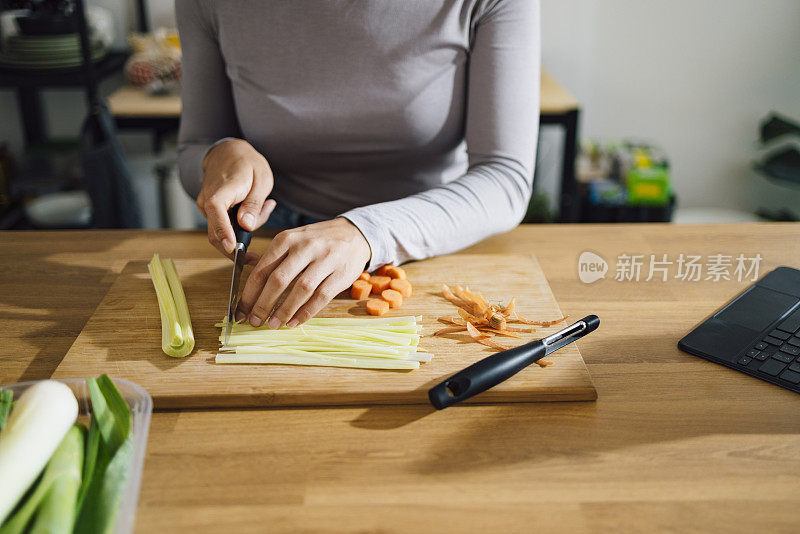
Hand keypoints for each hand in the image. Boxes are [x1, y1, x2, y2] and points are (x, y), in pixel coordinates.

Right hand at [196, 138, 275, 262]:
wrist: (228, 152)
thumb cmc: (247, 163)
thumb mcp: (261, 179)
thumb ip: (254, 203)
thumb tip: (246, 225)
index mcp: (221, 191)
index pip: (217, 213)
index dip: (224, 233)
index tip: (234, 249)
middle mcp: (208, 201)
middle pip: (216, 233)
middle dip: (236, 248)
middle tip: (254, 258)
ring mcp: (206, 208)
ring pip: (223, 232)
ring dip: (244, 231)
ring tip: (265, 206)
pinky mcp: (210, 212)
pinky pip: (224, 225)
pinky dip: (240, 224)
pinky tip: (255, 209)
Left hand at [236, 218, 370, 327]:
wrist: (354, 234)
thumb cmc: (318, 241)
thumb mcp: (293, 240)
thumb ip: (273, 258)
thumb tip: (250, 284)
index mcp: (287, 239)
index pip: (262, 269)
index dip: (249, 294)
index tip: (240, 312)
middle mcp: (304, 247)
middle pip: (278, 280)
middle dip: (263, 304)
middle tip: (254, 321)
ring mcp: (325, 260)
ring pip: (301, 290)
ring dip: (284, 311)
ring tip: (273, 325)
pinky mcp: (340, 274)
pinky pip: (321, 297)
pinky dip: (306, 312)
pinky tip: (294, 322)